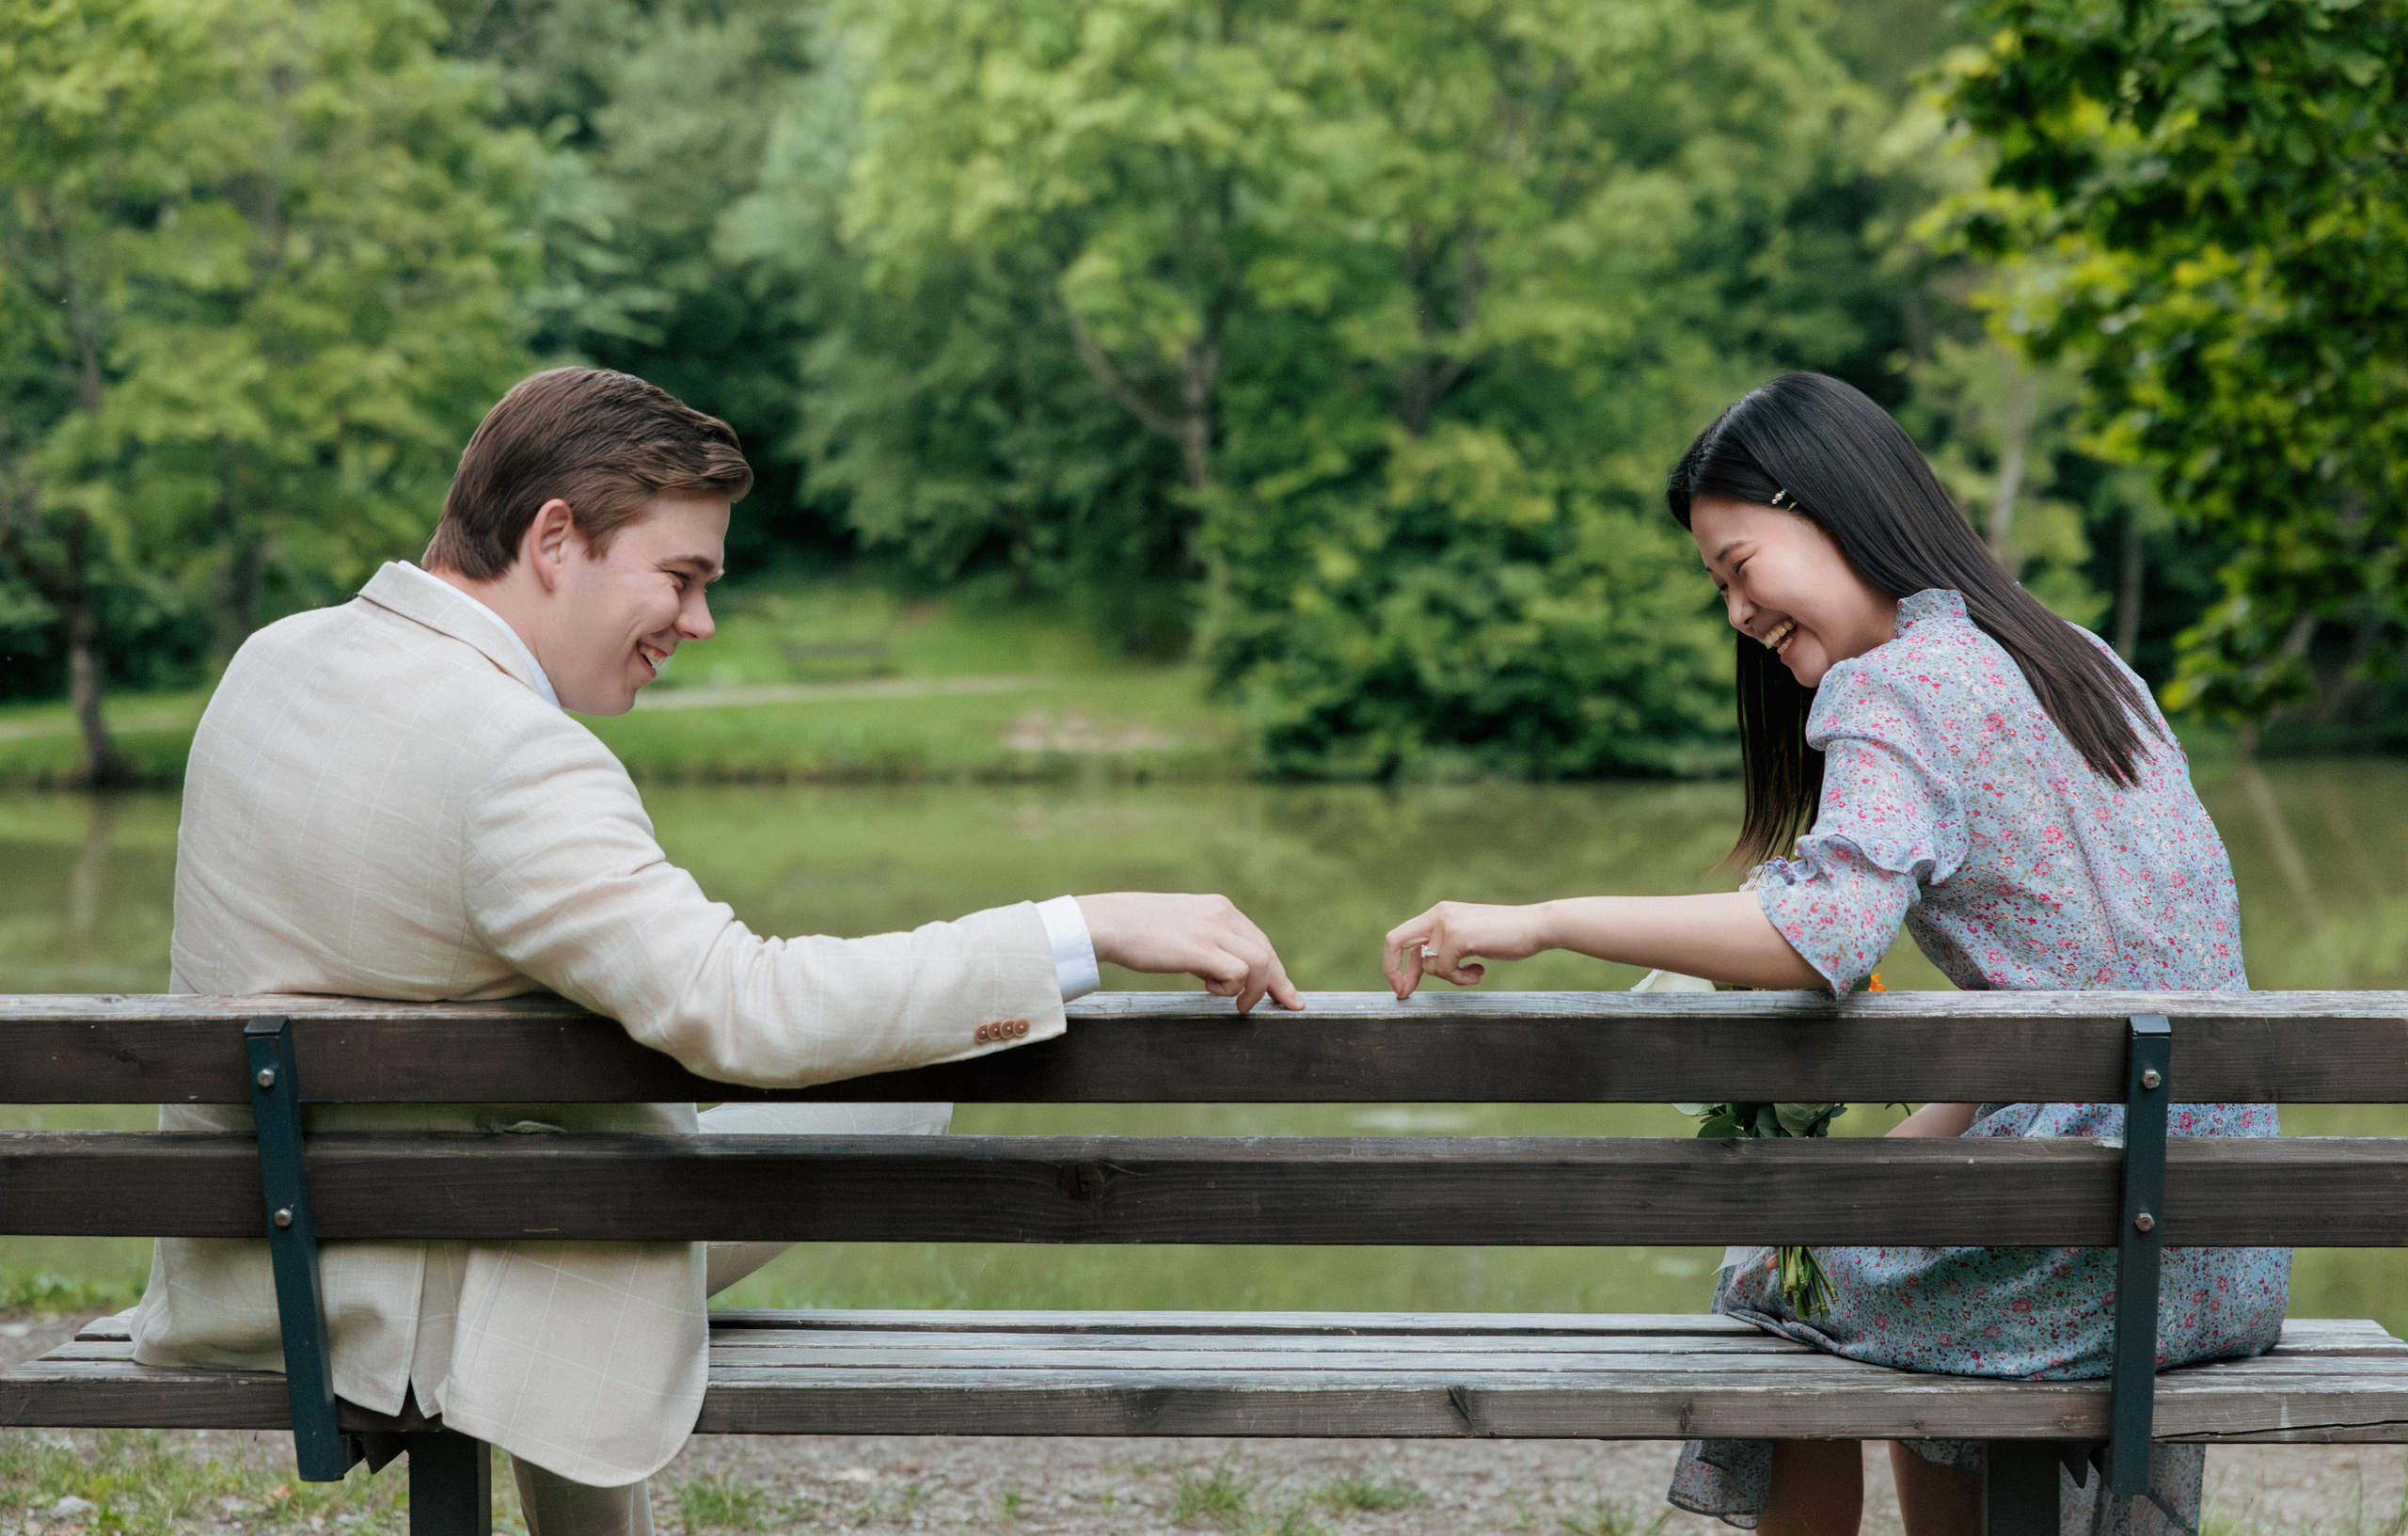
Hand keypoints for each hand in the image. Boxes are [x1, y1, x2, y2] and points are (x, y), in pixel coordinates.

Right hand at [1075, 892, 1304, 1013]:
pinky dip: (1232, 988)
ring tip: (1235, 1003)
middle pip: (1267, 952)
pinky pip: (1239, 972)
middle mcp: (1221, 914)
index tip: (1285, 992)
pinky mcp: (1200, 948)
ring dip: (1253, 989)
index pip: (1259, 940)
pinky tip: (1210, 991)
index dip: (1275, 969)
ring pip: (1260, 963)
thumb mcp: (1182, 927)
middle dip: (1278, 983)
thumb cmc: (1137, 930)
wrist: (1108, 922)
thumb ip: (1205, 940)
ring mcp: (1212, 929)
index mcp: (1218, 908)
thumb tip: (1221, 970)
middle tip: (1289, 1005)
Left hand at [1382, 900, 1554, 997]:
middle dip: (1395, 972)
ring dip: (1450, 977)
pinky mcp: (1459, 937)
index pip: (1399, 936)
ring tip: (1474, 972)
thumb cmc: (1506, 936)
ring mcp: (1447, 924)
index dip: (1394, 963)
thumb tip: (1419, 968)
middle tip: (1403, 994)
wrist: (1535, 926)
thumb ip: (1444, 946)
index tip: (1401, 986)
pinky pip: (1445, 970)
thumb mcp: (1467, 938)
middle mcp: (1438, 914)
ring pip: (1429, 965)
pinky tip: (1480, 971)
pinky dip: (1461, 978)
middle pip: (1394, 942)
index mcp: (1439, 913)